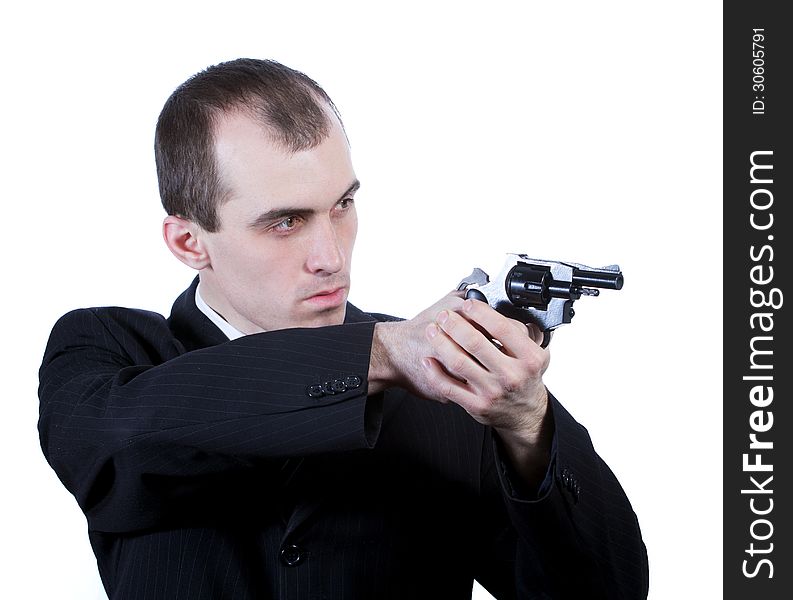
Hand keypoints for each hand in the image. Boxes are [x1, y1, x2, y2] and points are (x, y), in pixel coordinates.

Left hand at [369, 293, 552, 486]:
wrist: (524, 414)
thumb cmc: (526, 378)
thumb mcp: (537, 354)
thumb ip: (522, 333)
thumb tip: (500, 305)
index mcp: (529, 358)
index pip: (502, 328)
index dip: (480, 312)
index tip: (467, 303)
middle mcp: (511, 375)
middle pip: (475, 342)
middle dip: (454, 324)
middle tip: (443, 315)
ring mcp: (493, 392)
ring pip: (459, 362)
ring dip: (441, 343)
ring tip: (432, 331)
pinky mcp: (477, 405)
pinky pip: (449, 387)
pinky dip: (435, 372)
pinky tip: (428, 360)